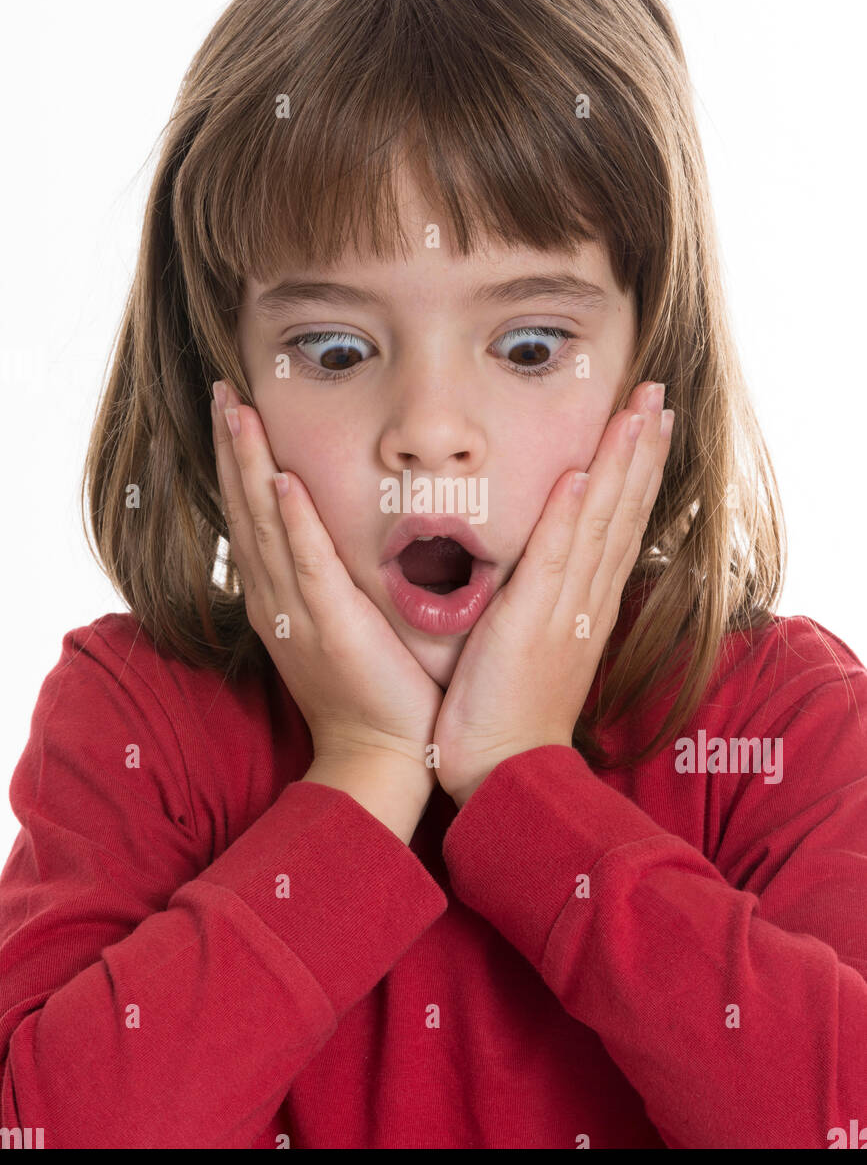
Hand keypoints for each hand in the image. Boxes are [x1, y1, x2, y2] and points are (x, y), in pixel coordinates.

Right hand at [211, 381, 443, 781]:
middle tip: (221, 389)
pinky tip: (280, 480)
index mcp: (278, 595)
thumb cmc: (373, 690)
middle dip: (231, 445)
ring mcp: (297, 610)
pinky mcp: (329, 624)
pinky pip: (306, 563)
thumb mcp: (342, 623)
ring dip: (247, 465)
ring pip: (262, 523)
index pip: (250, 514)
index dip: (238, 460)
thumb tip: (341, 536)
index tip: (233, 409)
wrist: (381, 754)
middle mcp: (274, 597)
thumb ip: (333, 579)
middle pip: (243, 507)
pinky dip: (291, 522)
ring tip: (236, 410)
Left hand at [431, 381, 673, 806]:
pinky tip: (578, 477)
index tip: (648, 419)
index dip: (635, 469)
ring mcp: (564, 612)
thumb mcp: (534, 643)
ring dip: (619, 465)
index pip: (618, 522)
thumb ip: (544, 597)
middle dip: (641, 449)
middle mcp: (585, 601)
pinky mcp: (530, 627)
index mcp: (586, 603)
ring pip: (600, 526)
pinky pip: (554, 563)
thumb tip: (546, 558)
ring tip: (638, 412)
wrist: (504, 772)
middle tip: (657, 393)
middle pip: (622, 512)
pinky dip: (568, 520)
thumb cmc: (511, 712)